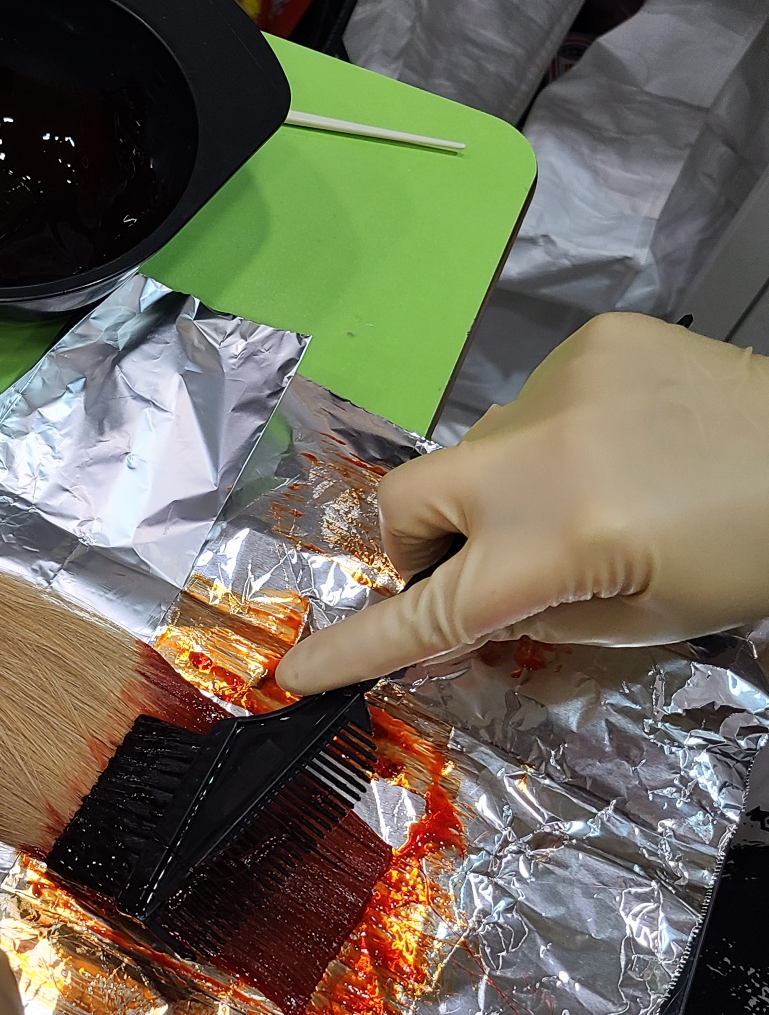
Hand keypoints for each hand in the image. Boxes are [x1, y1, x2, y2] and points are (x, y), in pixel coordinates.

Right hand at [276, 314, 768, 695]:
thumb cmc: (750, 560)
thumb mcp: (633, 622)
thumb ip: (528, 617)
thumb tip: (462, 608)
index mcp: (554, 544)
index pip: (424, 612)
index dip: (354, 649)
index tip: (291, 673)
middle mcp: (536, 457)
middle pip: (399, 503)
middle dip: (411, 548)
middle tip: (473, 569)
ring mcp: (558, 386)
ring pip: (467, 455)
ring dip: (494, 492)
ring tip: (588, 495)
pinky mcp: (589, 341)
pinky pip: (524, 405)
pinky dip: (546, 442)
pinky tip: (615, 445)